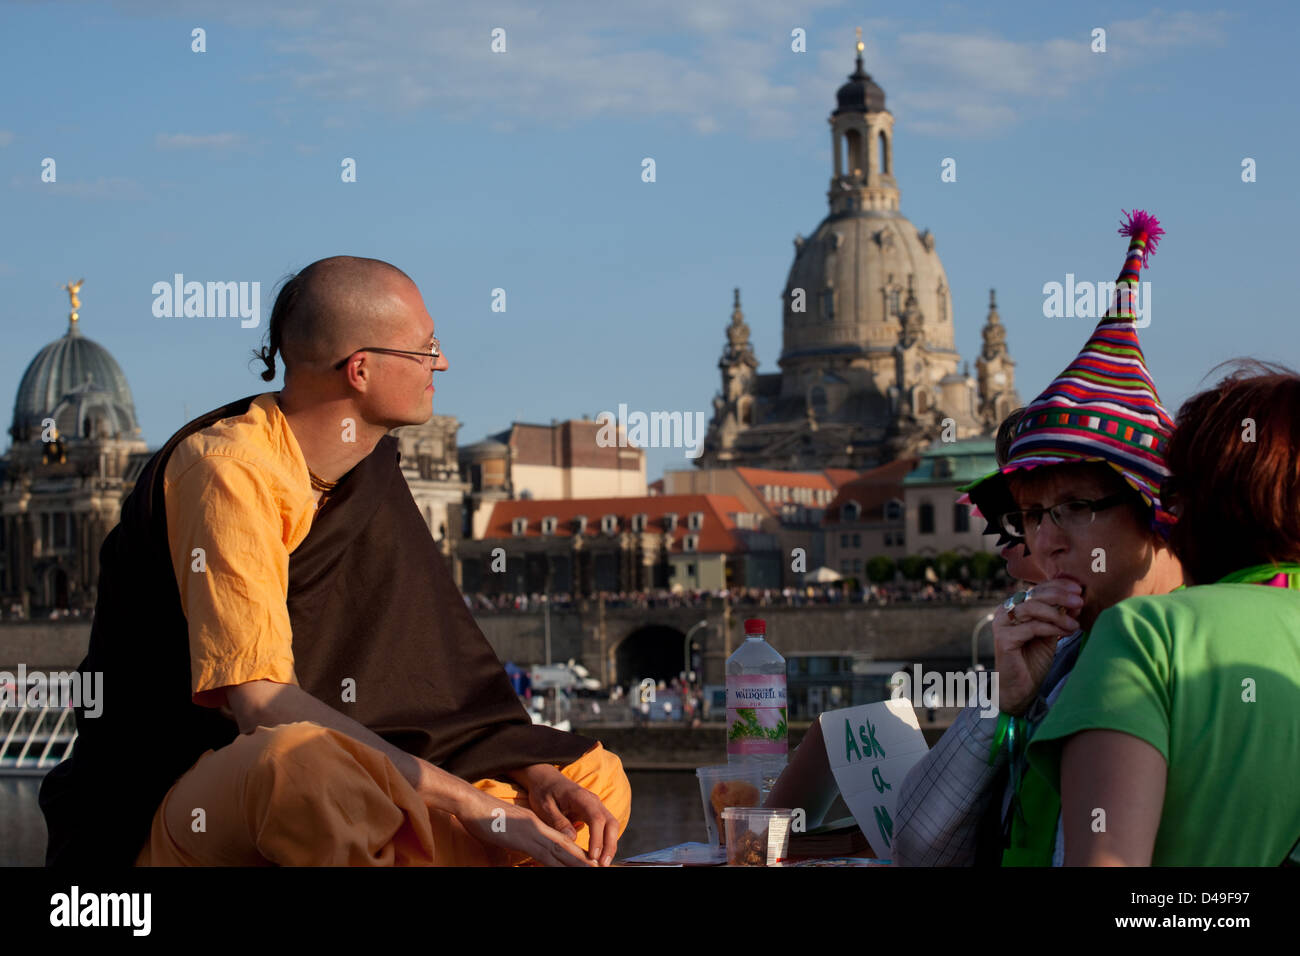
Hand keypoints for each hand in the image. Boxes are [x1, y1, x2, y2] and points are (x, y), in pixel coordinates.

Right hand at [457, 789, 596, 866]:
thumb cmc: (485, 817)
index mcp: (536, 824)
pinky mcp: (525, 839)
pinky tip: (567, 869)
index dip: (576, 853)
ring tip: (592, 869)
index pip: (561, 841)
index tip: (589, 862)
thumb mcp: (509, 828)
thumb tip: (526, 845)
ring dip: (577, 862)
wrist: (473, 804)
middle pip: (566, 846)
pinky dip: (558, 864)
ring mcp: (533, 832)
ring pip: (561, 851)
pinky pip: (545, 855)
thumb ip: (522, 837)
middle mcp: (539, 828)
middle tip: (598, 868)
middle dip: (582, 859)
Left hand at [525, 771, 620, 865]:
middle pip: (610, 823)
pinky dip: (606, 841)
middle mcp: (593, 801)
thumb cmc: (543, 792)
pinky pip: (606, 827)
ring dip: (610, 845)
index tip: (593, 856)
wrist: (545, 778)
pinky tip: (600, 854)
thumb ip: (558, 821)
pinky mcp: (595, 812)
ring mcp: (596, 806)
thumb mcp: (544, 806)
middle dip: (609, 845)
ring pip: (611, 825)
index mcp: (581, 797)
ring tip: (602, 863)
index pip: (596, 819)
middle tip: (602, 865)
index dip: (597, 839)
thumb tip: (572, 839)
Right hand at [994, 579, 1081, 716]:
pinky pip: (1031, 627)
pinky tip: (1067, 632)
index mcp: (1015, 607)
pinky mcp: (1003, 638)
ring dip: (1057, 613)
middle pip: (1034, 595)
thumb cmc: (1034, 660)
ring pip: (1032, 609)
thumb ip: (1060, 617)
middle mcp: (1005, 611)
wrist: (1020, 687)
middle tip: (1080, 601)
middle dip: (1060, 596)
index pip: (1037, 589)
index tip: (1079, 589)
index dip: (1058, 585)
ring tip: (1074, 623)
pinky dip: (1052, 628)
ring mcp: (1002, 624)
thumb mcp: (1051, 633)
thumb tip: (1077, 600)